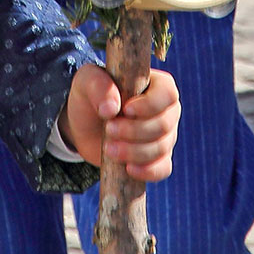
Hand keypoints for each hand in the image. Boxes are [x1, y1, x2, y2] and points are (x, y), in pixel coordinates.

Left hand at [62, 63, 179, 181]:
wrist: (85, 127)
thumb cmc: (91, 97)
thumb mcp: (87, 82)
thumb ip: (98, 86)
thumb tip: (111, 108)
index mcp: (156, 84)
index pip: (167, 93)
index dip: (150, 104)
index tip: (126, 110)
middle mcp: (166, 110)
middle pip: (163, 124)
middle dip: (134, 131)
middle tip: (108, 130)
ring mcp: (165, 136)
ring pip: (161, 148)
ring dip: (134, 151)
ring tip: (108, 148)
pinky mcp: (158, 159)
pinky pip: (163, 168)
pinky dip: (147, 171)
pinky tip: (128, 169)